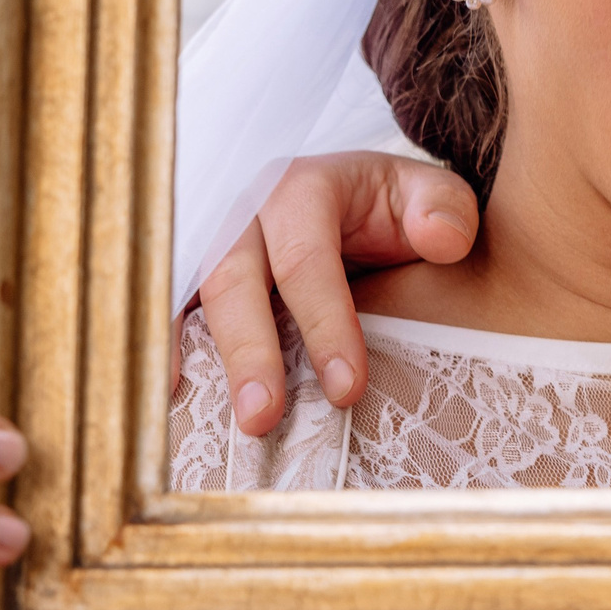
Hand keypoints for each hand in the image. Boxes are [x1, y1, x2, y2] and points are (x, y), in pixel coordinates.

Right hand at [192, 151, 477, 433]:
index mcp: (303, 189)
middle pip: (233, 279)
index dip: (324, 323)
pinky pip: (172, 312)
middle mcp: (246, 213)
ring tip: (224, 420)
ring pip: (194, 299)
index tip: (347, 388)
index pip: (305, 258)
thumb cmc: (392, 207)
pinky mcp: (197, 278)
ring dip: (205, 361)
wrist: (358, 202)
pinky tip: (167, 397)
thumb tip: (443, 238)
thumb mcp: (429, 195)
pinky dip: (165, 350)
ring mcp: (214, 245)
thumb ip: (446, 210)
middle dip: (249, 352)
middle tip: (264, 417)